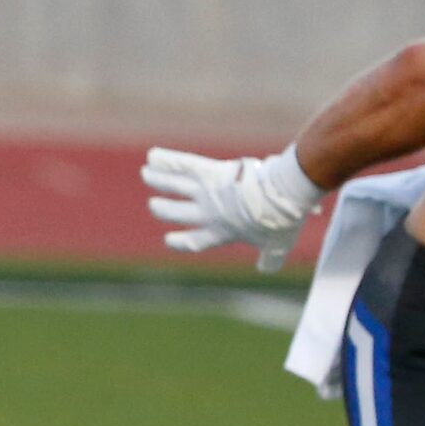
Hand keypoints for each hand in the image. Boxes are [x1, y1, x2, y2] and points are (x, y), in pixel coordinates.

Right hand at [142, 146, 324, 272]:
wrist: (277, 198)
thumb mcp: (278, 245)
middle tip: (154, 205)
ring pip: (176, 185)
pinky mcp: (210, 172)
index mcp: (223, 232)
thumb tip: (267, 269)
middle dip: (164, 209)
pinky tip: (153, 155)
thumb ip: (271, 259)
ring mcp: (207, 192)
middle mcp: (209, 213)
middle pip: (178, 212)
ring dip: (159, 180)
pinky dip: (167, 160)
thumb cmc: (278, 222)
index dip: (181, 241)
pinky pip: (184, 165)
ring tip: (146, 173)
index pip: (196, 240)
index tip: (169, 239)